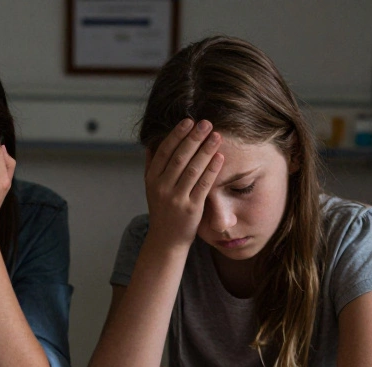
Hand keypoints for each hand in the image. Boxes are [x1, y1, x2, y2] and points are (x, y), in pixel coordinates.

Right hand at [144, 118, 223, 248]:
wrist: (166, 241)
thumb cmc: (163, 211)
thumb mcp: (151, 188)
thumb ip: (151, 166)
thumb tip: (151, 143)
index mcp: (152, 179)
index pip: (165, 151)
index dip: (177, 135)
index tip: (189, 121)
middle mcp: (162, 187)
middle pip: (180, 157)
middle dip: (194, 138)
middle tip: (206, 123)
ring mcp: (176, 199)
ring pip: (192, 169)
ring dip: (206, 150)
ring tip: (216, 136)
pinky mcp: (191, 209)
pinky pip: (203, 185)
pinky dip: (212, 169)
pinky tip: (220, 157)